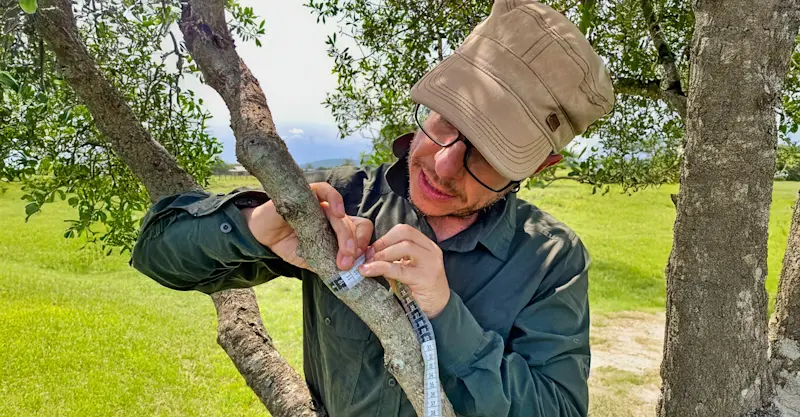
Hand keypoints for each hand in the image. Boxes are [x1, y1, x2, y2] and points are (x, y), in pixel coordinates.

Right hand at [241, 182, 372, 270]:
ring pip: (340, 215)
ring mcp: (320, 204)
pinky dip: (336, 200)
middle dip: (352, 247)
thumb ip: (326, 264)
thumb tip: (345, 276)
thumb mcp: (310, 259)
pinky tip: (338, 213)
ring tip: (344, 253)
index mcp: (336, 230)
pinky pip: (326, 190)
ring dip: (345, 234)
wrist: (261, 235)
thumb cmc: (287, 245)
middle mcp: (331, 216)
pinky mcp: (307, 194)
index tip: (359, 263)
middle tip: (347, 264)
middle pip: (352, 226)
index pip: (360, 232)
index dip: (363, 245)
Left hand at [358, 224, 450, 317]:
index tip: (371, 249)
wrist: (437, 309)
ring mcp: (431, 263)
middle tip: (368, 256)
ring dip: (382, 254)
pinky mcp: (426, 278)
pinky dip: (380, 268)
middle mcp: (431, 250)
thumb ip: (393, 258)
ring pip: (404, 247)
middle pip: (404, 233)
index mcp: (426, 245)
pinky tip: (368, 271)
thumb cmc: (418, 289)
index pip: (404, 230)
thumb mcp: (406, 268)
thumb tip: (368, 253)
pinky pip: (399, 269)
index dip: (385, 237)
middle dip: (382, 243)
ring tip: (368, 264)